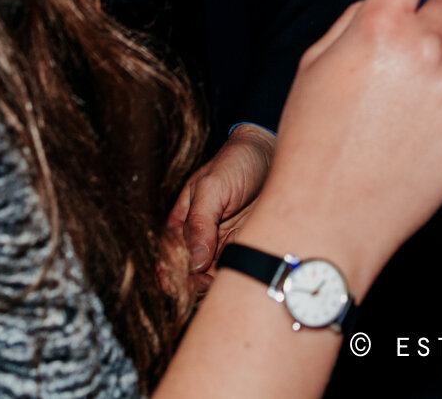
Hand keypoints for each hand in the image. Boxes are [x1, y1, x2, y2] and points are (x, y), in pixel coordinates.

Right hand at [163, 124, 276, 290]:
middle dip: (195, 285)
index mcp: (182, 224)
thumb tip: (193, 261)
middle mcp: (199, 239)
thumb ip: (199, 223)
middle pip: (189, 275)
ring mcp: (222, 246)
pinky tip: (244, 260)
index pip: (169, 257)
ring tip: (225, 271)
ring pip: (212, 279)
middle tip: (206, 283)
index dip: (172, 274)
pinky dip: (240, 272)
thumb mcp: (212, 187)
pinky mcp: (244, 249)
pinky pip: (238, 270)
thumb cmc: (236, 164)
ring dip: (217, 284)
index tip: (184, 282)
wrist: (272, 156)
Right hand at [238, 0, 441, 296]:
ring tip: (404, 118)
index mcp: (376, 27)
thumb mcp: (314, 66)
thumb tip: (390, 1)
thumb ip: (357, 21)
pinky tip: (425, 137)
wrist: (326, 219)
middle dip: (427, 30)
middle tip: (396, 74)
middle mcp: (421, 49)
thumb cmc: (312, 144)